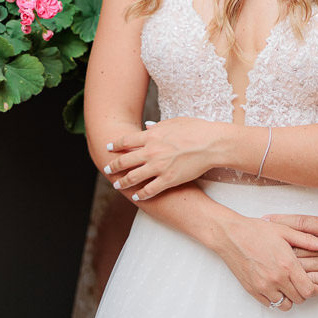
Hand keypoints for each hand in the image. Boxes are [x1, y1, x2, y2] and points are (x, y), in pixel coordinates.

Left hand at [102, 118, 222, 198]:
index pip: (126, 141)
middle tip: (106, 169)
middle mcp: (152, 151)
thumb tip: (147, 126)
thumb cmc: (196, 129)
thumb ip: (158, 126)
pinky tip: (135, 196)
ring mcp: (159, 166)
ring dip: (122, 182)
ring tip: (116, 184)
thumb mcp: (175, 122)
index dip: (115, 144)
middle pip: (125, 160)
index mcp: (152, 135)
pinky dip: (140, 194)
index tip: (108, 147)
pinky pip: (149, 190)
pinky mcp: (168, 179)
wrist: (211, 144)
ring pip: (133, 177)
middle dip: (113, 165)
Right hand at [213, 213, 317, 309]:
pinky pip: (270, 304)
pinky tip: (275, 286)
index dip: (315, 289)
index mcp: (288, 265)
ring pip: (285, 305)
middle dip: (304, 292)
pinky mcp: (253, 291)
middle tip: (301, 282)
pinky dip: (276, 299)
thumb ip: (309, 240)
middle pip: (300, 299)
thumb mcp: (286, 230)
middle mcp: (277, 279)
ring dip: (290, 297)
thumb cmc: (258, 231)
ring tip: (288, 285)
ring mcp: (264, 287)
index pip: (309, 290)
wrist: (232, 236)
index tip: (314, 283)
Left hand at [267, 193, 317, 292]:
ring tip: (269, 263)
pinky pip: (313, 281)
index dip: (284, 220)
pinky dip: (302, 281)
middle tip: (261, 243)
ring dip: (286, 264)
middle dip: (279, 245)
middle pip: (297, 245)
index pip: (303, 222)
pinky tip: (290, 281)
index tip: (268, 219)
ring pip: (302, 264)